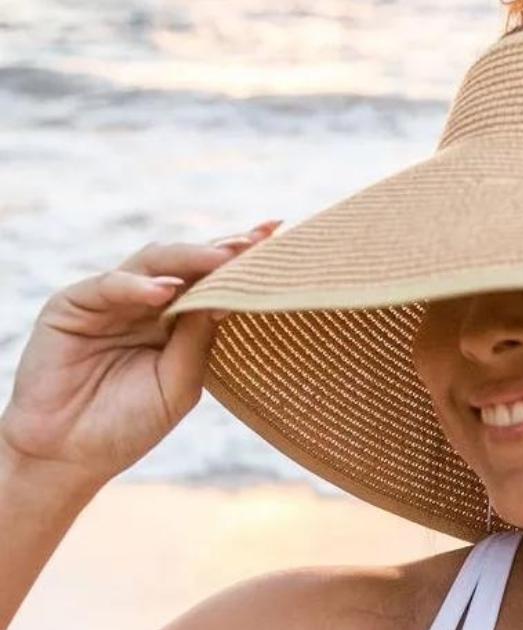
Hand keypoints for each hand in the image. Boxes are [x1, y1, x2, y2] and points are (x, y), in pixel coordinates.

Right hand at [0, 220, 281, 485]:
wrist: (70, 457)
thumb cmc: (129, 425)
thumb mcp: (179, 384)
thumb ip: (199, 340)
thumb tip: (229, 295)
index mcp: (177, 320)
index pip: (213, 280)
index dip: (242, 260)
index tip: (279, 238)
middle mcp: (146, 303)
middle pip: (188, 263)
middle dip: (222, 251)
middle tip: (257, 242)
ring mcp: (110, 300)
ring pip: (152, 263)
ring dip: (189, 259)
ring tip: (223, 260)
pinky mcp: (72, 305)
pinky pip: (109, 285)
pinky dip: (137, 285)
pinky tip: (165, 291)